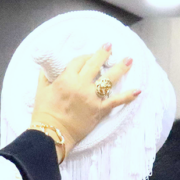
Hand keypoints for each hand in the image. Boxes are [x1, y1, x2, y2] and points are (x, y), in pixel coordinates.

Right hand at [30, 44, 141, 159]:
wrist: (52, 133)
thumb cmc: (44, 113)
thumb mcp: (41, 91)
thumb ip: (44, 77)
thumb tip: (45, 68)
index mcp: (67, 79)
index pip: (79, 61)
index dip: (85, 56)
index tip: (90, 55)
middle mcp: (81, 85)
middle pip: (95, 64)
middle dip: (104, 53)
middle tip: (110, 46)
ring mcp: (92, 98)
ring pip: (109, 80)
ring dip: (121, 68)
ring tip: (129, 60)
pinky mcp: (99, 110)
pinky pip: (116, 102)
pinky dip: (127, 96)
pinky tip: (138, 90)